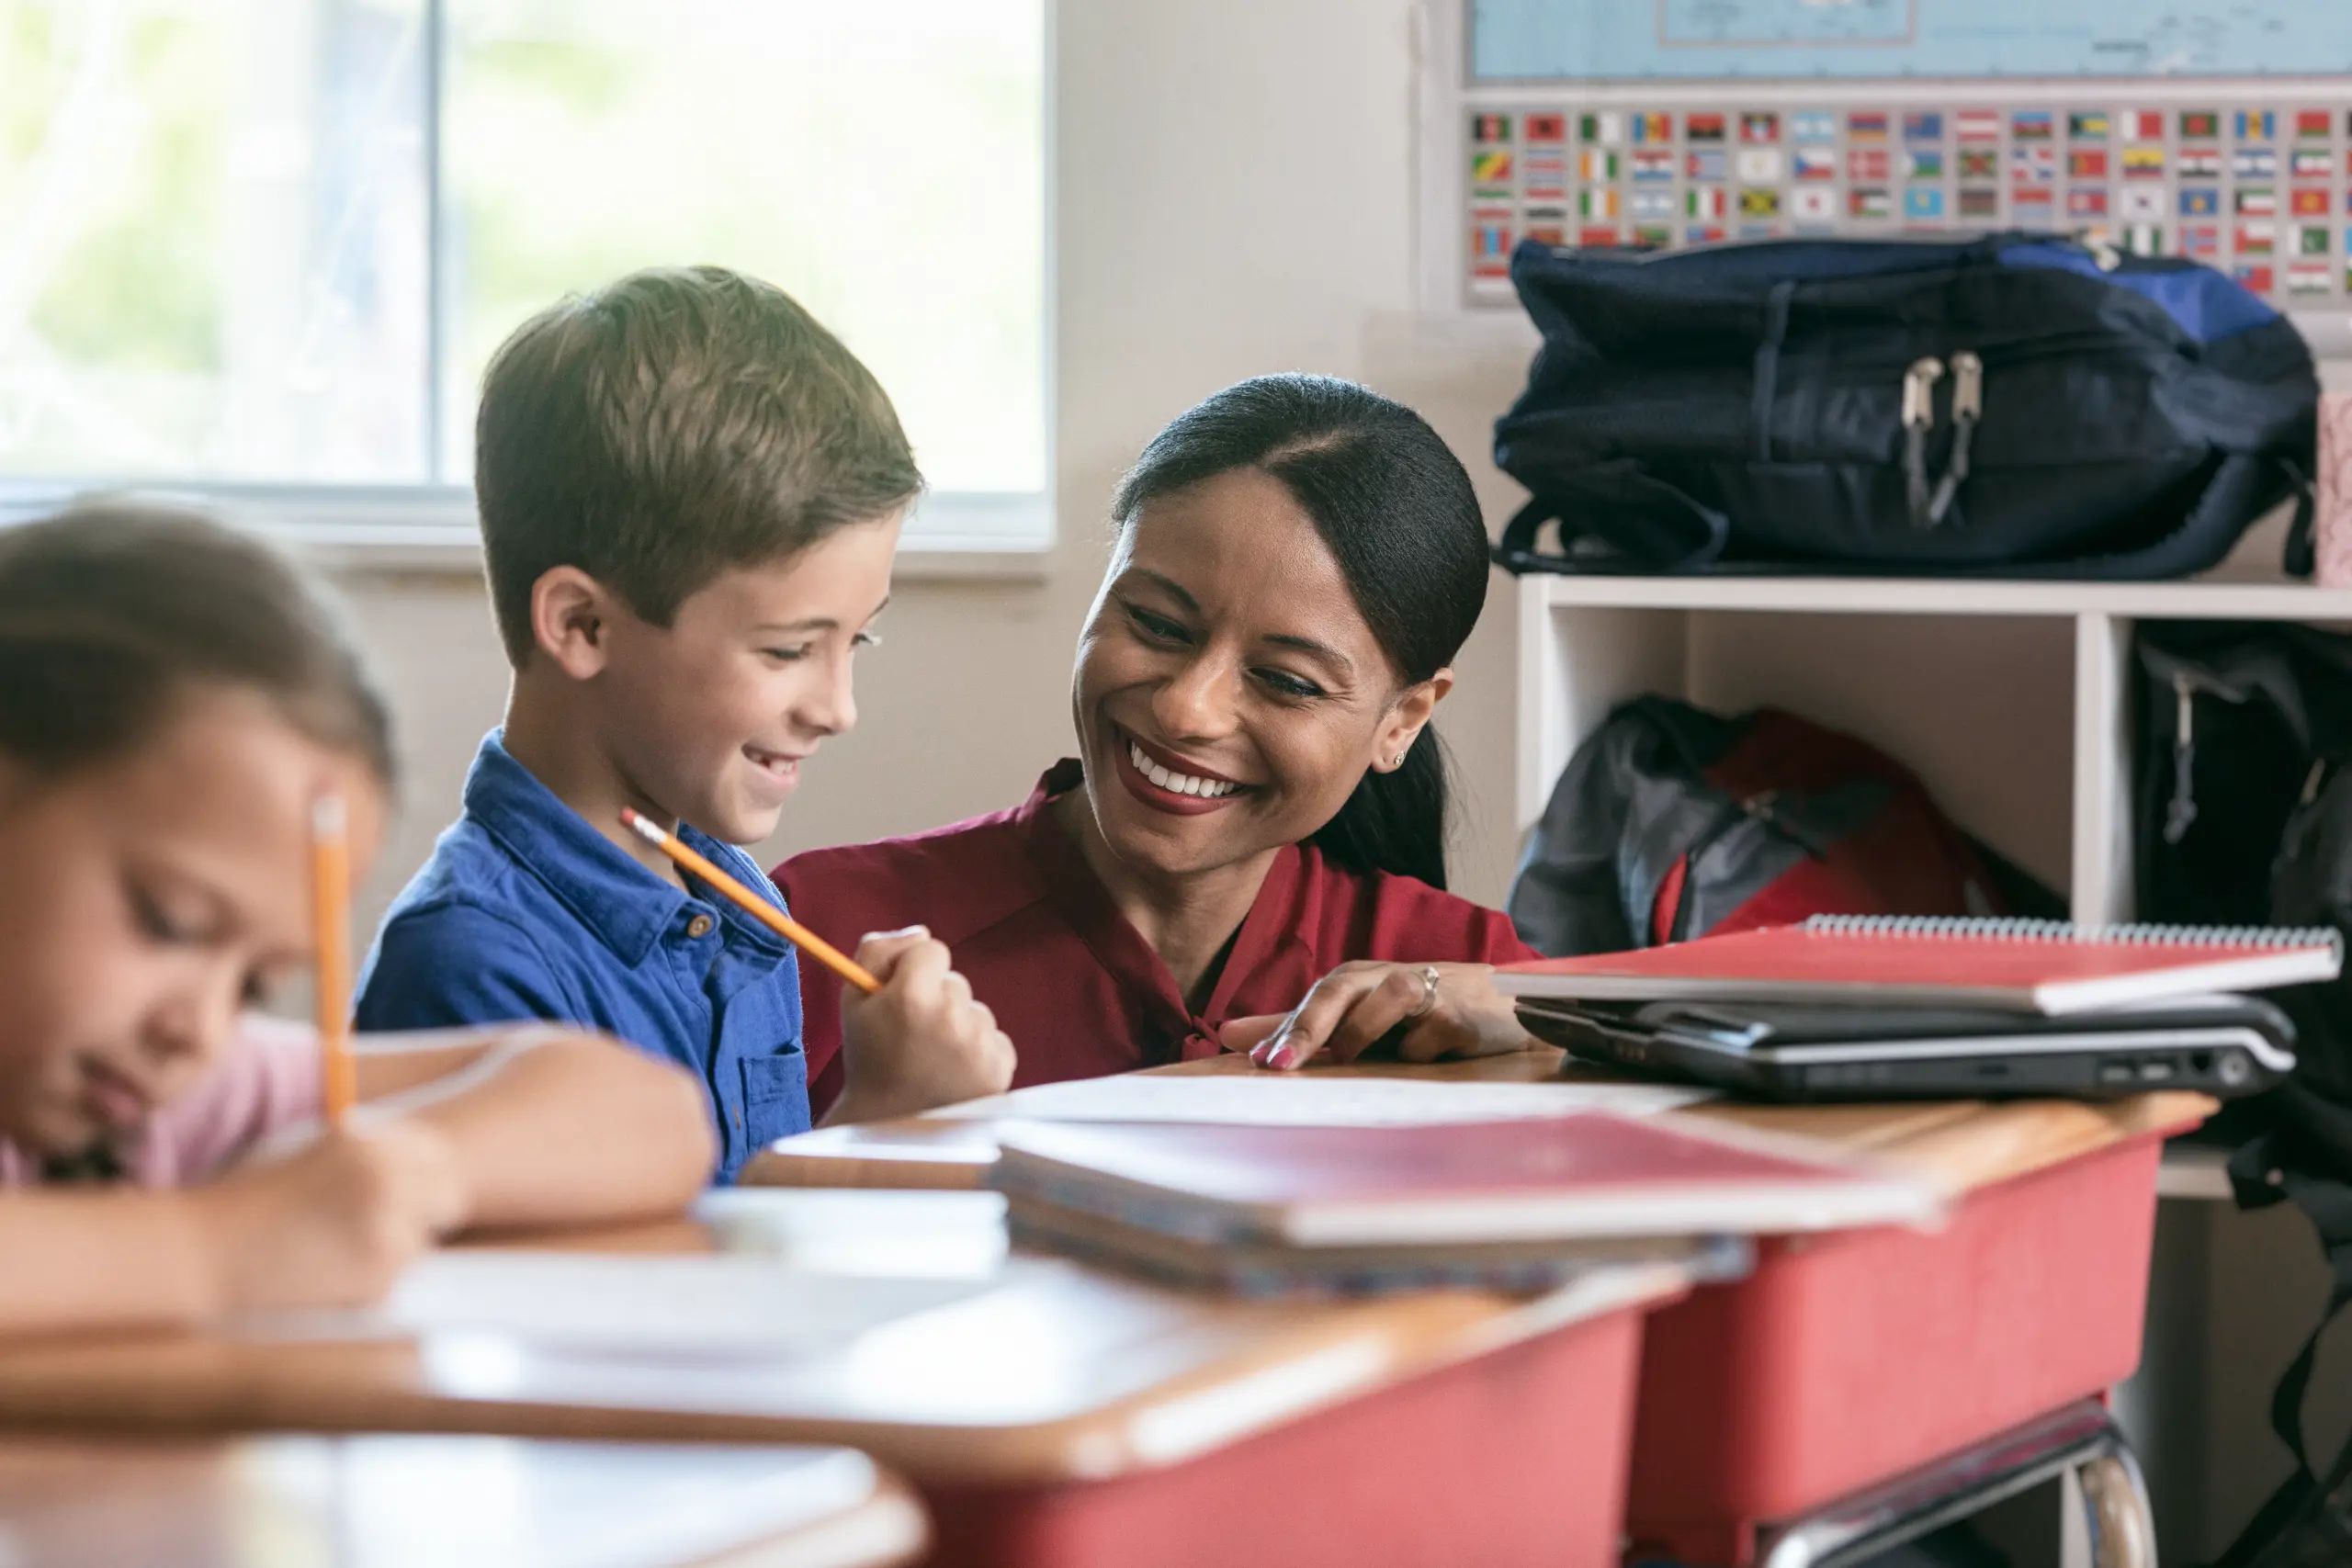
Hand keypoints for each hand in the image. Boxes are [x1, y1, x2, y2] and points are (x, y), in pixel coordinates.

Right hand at [187, 1123, 468, 1312]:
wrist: (202, 1250)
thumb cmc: (254, 1203)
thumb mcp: (317, 1156)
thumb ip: (375, 1159)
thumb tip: (431, 1171)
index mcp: (374, 1142)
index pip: (440, 1156)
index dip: (424, 1178)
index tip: (402, 1194)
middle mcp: (390, 1176)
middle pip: (449, 1199)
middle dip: (423, 1216)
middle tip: (375, 1230)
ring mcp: (387, 1225)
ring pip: (420, 1244)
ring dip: (390, 1253)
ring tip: (333, 1253)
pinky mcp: (378, 1274)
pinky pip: (394, 1281)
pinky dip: (368, 1284)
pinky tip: (323, 1276)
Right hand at [828, 926, 1016, 1123]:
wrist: (888, 1126)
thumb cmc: (870, 1058)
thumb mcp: (854, 1000)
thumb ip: (878, 950)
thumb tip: (921, 932)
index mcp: (911, 998)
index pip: (932, 949)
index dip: (914, 968)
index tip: (903, 992)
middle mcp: (950, 1017)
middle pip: (955, 981)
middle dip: (936, 1000)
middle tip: (913, 1036)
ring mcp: (979, 1045)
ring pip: (975, 1011)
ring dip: (958, 1026)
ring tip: (932, 1059)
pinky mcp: (1000, 1068)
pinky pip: (994, 1037)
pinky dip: (977, 1050)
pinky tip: (953, 1072)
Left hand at [1220, 961, 1532, 1071]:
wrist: (1501, 1007)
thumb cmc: (1419, 1011)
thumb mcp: (1356, 1016)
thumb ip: (1297, 1026)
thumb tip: (1228, 1035)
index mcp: (1355, 980)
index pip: (1311, 1002)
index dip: (1281, 1031)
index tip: (1256, 1064)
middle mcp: (1383, 979)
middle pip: (1338, 991)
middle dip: (1306, 1028)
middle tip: (1279, 1066)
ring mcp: (1424, 993)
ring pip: (1384, 1001)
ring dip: (1363, 1032)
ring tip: (1349, 1056)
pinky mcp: (1458, 1016)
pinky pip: (1429, 1038)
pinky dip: (1420, 1052)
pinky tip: (1427, 1056)